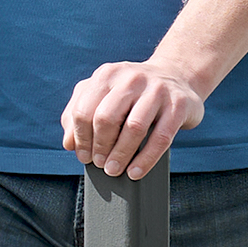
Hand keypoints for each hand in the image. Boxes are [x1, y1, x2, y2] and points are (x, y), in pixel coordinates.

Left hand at [58, 56, 211, 180]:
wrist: (177, 77)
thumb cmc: (134, 92)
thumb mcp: (104, 93)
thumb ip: (80, 111)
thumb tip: (69, 143)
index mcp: (108, 74)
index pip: (84, 109)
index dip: (81, 137)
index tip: (83, 157)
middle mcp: (131, 78)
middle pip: (106, 118)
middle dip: (100, 147)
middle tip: (100, 164)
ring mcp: (157, 90)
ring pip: (134, 127)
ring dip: (120, 154)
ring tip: (114, 170)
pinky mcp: (178, 105)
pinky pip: (161, 137)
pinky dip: (146, 159)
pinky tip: (135, 172)